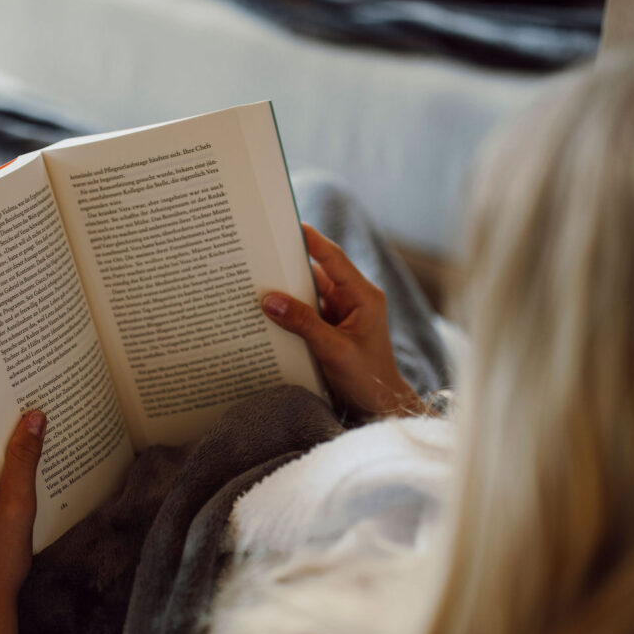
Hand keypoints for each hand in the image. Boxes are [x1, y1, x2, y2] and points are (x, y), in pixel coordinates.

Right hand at [261, 223, 425, 417]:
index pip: (334, 258)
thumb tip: (269, 300)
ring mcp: (341, 314)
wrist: (379, 409)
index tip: (288, 224)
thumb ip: (303, 323)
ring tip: (254, 282)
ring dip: (285, 291)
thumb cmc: (368, 379)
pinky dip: (288, 311)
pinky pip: (305, 312)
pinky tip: (265, 311)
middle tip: (258, 254)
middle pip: (317, 273)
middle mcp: (353, 299)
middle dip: (289, 266)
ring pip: (308, 293)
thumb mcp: (334, 350)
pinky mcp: (330, 329)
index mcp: (363, 296)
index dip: (312, 240)